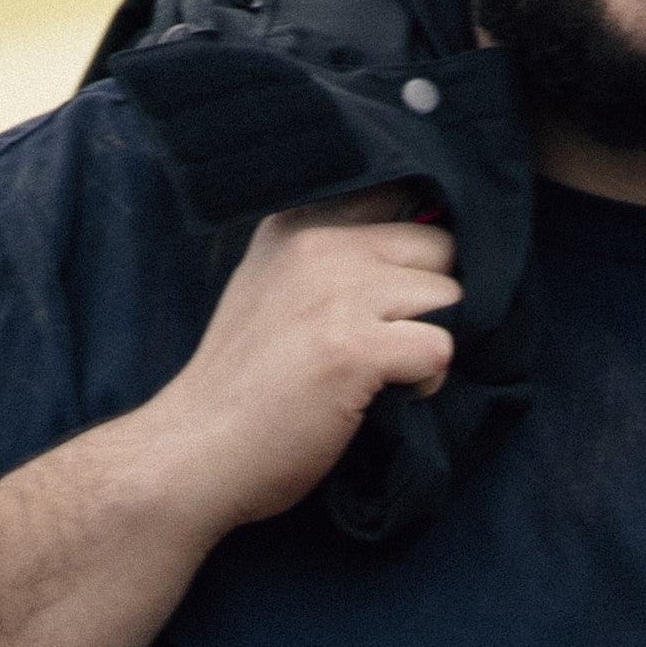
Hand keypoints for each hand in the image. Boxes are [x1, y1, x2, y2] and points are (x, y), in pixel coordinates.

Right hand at [137, 184, 458, 530]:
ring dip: (431, 340)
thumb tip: (405, 254)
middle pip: (437, 247)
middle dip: (432, 298)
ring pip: (448, 296)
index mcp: (297, 225)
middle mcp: (318, 244)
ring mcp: (337, 293)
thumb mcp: (269, 288)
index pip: (397, 196)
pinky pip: (442, 347)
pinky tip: (384, 396)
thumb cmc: (241, 386)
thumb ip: (325, 260)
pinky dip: (428, 381)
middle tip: (392, 341)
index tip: (401, 289)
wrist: (197, 450)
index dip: (416, 249)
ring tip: (383, 373)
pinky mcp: (356, 348)